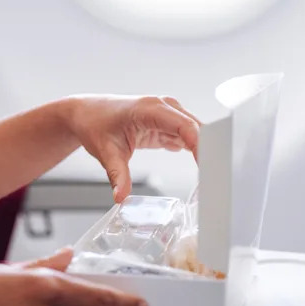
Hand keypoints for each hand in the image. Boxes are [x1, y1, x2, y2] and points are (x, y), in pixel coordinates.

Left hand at [64, 96, 200, 201]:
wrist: (87, 114)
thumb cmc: (96, 125)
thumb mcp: (106, 152)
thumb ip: (117, 175)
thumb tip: (121, 198)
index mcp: (151, 109)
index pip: (185, 126)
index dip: (201, 146)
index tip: (209, 167)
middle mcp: (164, 107)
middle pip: (197, 129)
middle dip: (209, 151)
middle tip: (216, 178)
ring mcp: (168, 114)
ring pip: (196, 133)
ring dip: (204, 152)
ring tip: (212, 177)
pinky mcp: (168, 124)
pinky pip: (188, 137)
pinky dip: (195, 152)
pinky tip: (201, 169)